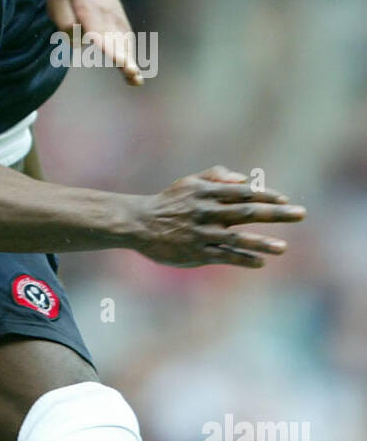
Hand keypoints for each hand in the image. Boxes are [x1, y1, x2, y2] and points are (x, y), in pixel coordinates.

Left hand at [47, 0, 142, 85]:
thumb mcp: (57, 0)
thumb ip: (64, 21)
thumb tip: (78, 40)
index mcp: (87, 5)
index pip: (97, 29)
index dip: (107, 44)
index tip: (116, 58)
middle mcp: (106, 13)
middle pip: (115, 38)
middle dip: (122, 56)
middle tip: (131, 72)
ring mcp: (117, 18)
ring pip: (124, 42)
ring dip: (130, 62)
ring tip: (136, 80)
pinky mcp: (122, 25)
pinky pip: (127, 43)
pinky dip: (132, 59)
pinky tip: (135, 77)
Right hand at [134, 166, 305, 267]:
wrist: (139, 223)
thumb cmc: (169, 202)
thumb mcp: (189, 183)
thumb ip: (215, 178)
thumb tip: (244, 178)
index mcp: (204, 192)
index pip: (241, 191)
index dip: (265, 195)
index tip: (285, 200)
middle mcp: (205, 211)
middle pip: (246, 212)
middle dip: (275, 213)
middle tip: (301, 213)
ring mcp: (201, 233)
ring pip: (237, 238)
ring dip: (262, 243)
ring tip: (283, 248)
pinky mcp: (196, 252)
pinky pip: (224, 257)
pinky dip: (243, 260)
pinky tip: (261, 263)